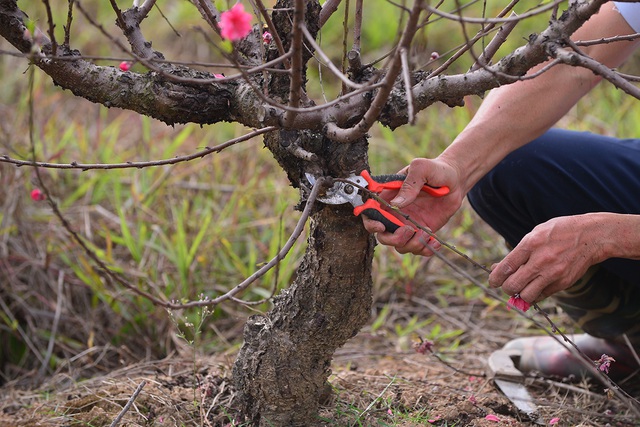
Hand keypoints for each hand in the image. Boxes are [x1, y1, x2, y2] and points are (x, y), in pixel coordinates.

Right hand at [362, 157, 463, 255]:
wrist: (456, 180)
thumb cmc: (436, 170)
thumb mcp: (422, 169)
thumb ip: (409, 184)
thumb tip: (397, 203)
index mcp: (388, 197)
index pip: (370, 213)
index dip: (371, 223)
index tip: (381, 226)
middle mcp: (395, 214)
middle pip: (383, 235)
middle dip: (393, 239)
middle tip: (408, 230)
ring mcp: (408, 224)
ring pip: (400, 245)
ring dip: (411, 245)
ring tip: (426, 233)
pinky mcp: (422, 232)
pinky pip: (418, 248)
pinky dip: (425, 249)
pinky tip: (435, 240)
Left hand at [488, 214, 606, 302]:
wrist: (592, 236)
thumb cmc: (559, 232)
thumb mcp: (536, 234)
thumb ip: (517, 252)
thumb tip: (497, 268)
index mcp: (531, 244)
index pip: (506, 267)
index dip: (495, 278)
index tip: (493, 281)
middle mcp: (541, 260)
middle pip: (513, 285)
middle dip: (506, 288)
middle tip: (507, 285)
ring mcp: (553, 273)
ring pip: (526, 296)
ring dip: (520, 294)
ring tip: (521, 287)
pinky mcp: (563, 283)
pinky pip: (542, 296)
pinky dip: (535, 294)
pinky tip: (536, 285)